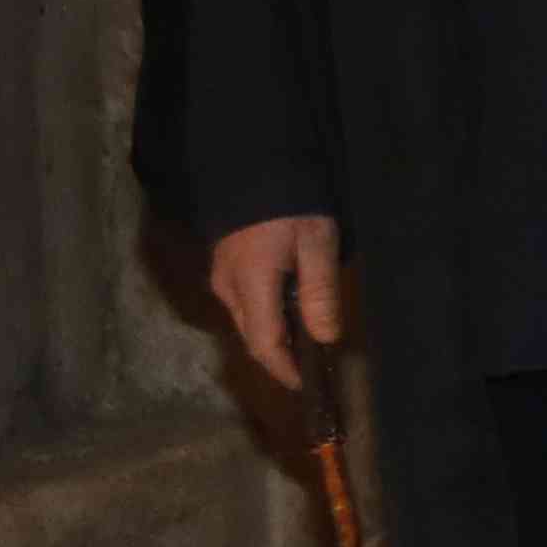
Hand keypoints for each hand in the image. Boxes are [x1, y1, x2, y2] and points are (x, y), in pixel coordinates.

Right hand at [211, 214, 345, 396]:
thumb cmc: (291, 203)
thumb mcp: (317, 244)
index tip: (304, 385)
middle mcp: (228, 287)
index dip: (284, 370)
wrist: (256, 161)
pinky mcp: (223, 263)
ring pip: (247, 319)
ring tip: (305, 338)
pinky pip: (244, 302)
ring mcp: (221, 275)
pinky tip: (289, 308)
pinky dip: (265, 314)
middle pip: (253, 335)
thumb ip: (320, 293)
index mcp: (251, 285)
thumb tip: (325, 338)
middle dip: (280, 356)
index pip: (264, 344)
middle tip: (311, 365)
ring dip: (273, 334)